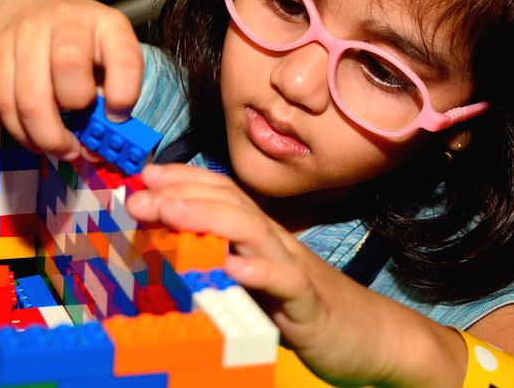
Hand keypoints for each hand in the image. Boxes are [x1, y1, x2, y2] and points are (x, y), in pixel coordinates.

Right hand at [0, 0, 142, 160]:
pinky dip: (23, 132)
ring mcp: (28, 32)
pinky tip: (37, 141)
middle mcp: (68, 20)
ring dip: (48, 135)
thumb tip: (103, 145)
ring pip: (32, 95)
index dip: (123, 95)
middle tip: (83, 133)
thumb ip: (110, 91)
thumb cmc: (78, 38)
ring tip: (62, 149)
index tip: (117, 118)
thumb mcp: (105, 52)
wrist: (23, 0)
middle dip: (77, 110)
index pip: (124, 58)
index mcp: (107, 24)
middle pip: (69, 68)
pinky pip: (6, 102)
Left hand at [125, 163, 406, 385]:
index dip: (185, 179)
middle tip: (139, 196)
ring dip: (209, 218)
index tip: (147, 174)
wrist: (374, 338)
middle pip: (231, 203)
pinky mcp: (311, 306)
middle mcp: (276, 244)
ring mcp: (294, 271)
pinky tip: (233, 268)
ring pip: (253, 232)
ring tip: (172, 213)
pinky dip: (260, 272)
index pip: (222, 194)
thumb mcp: (257, 285)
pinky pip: (286, 284)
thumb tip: (171, 257)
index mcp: (261, 238)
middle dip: (182, 194)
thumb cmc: (305, 311)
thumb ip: (223, 268)